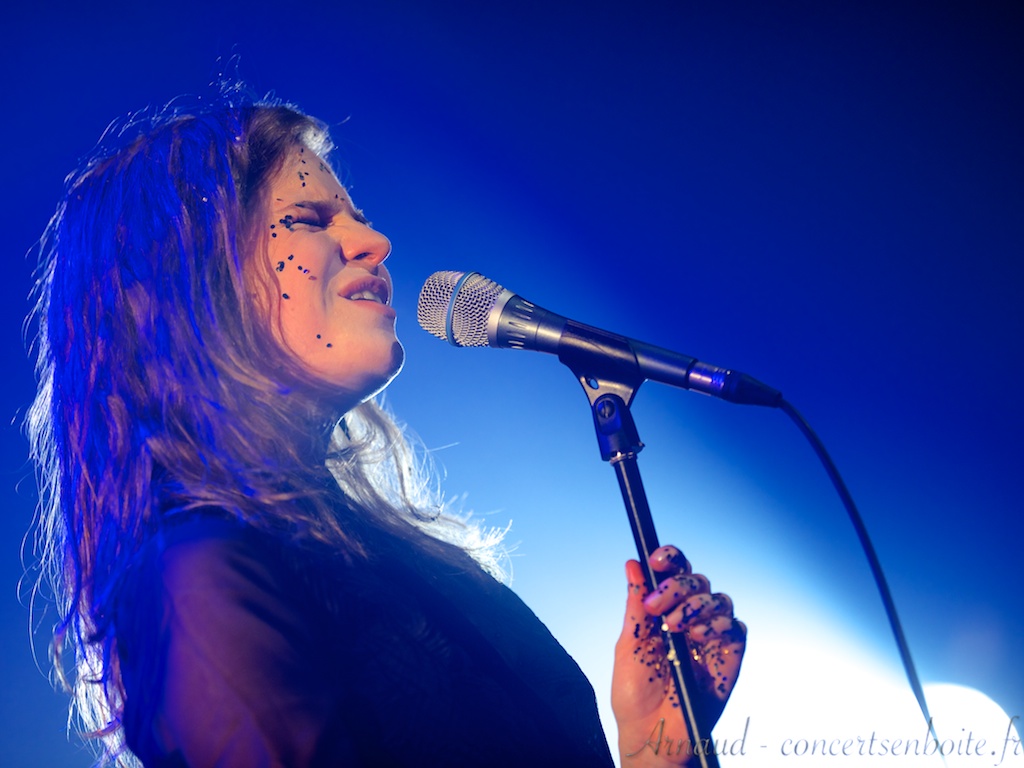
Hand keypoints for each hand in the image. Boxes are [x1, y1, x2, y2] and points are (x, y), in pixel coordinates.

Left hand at [612, 545, 745, 765]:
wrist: (650, 734)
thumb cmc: (636, 694)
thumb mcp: (629, 644)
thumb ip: (636, 605)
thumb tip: (632, 564)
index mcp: (666, 611)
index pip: (676, 573)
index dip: (672, 559)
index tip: (657, 559)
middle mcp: (692, 619)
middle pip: (699, 582)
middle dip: (677, 587)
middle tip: (656, 606)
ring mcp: (712, 638)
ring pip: (720, 600)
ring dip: (696, 606)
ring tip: (674, 627)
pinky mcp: (730, 658)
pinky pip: (737, 629)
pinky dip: (719, 626)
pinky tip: (699, 638)